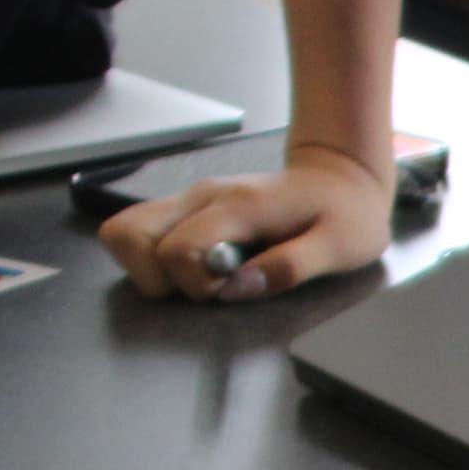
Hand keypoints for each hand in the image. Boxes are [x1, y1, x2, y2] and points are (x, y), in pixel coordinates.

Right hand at [97, 145, 391, 302]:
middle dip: (159, 279)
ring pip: (123, 230)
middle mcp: (201, 197)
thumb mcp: (338, 248)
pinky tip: (193, 269)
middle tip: (207, 288)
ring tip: (195, 280)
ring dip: (146, 268)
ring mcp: (189, 200)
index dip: (196, 285)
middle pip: (129, 234)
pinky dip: (150, 258)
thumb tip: (235, 289)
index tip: (231, 291)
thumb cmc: (345, 215)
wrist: (341, 178)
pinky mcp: (185, 208)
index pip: (178, 249)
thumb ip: (289, 268)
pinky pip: (139, 231)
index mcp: (238, 206)